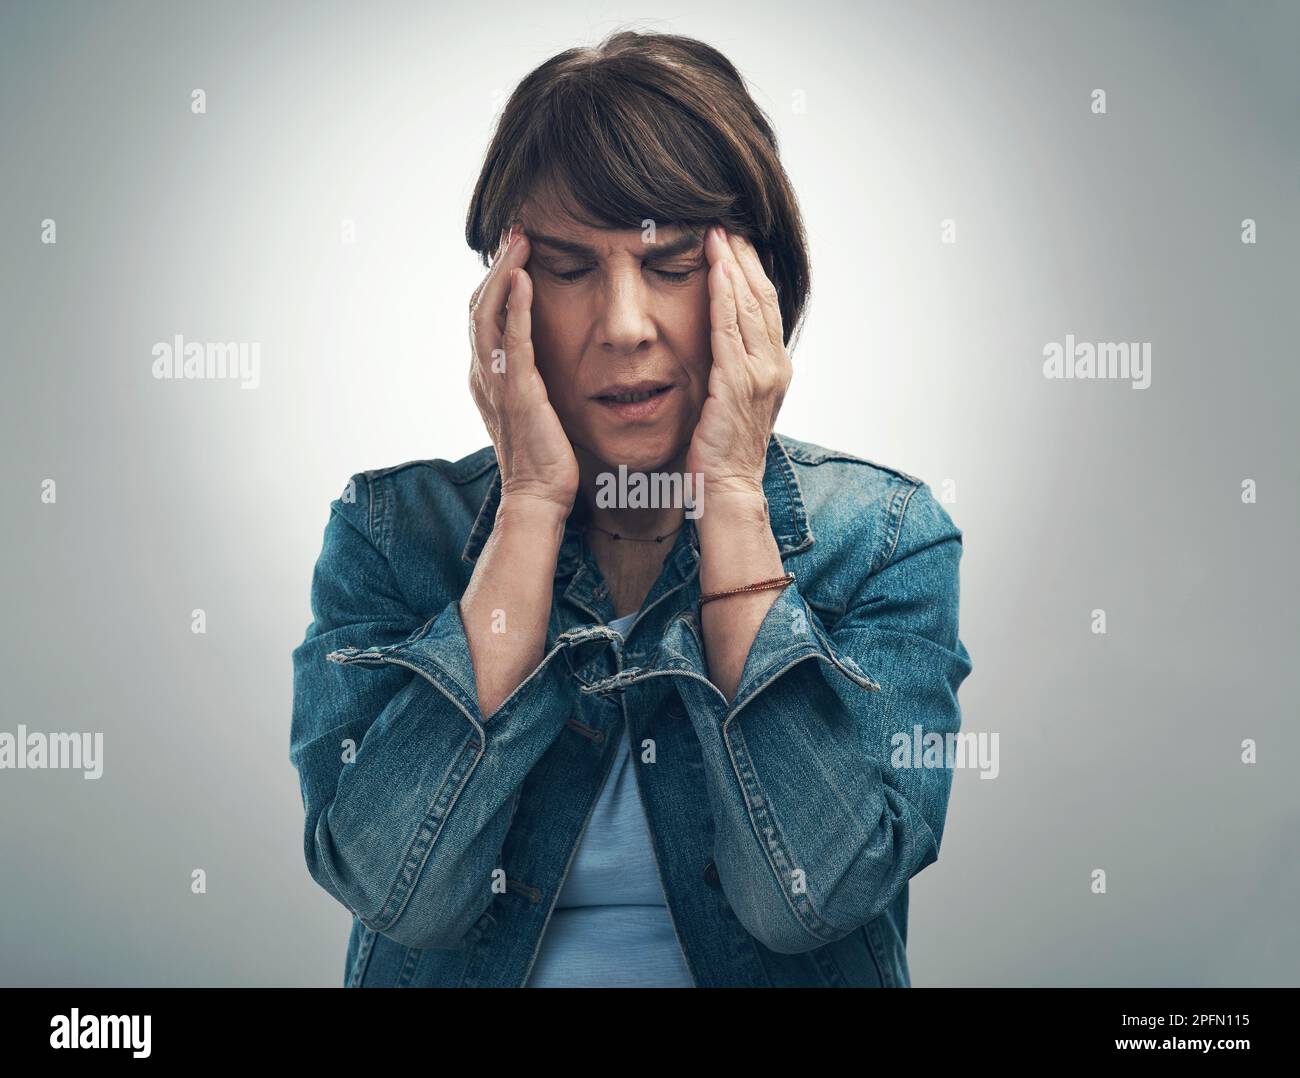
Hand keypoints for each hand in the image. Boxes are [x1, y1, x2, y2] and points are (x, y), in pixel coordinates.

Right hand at [468, 223, 578, 515]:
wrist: (539, 497)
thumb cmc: (544, 458)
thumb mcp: (533, 408)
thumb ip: (530, 377)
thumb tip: (543, 353)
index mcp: (486, 377)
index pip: (483, 316)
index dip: (495, 280)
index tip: (515, 248)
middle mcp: (483, 375)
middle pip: (478, 306)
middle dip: (496, 264)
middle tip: (515, 229)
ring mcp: (497, 383)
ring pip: (487, 315)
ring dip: (503, 273)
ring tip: (519, 240)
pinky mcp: (519, 394)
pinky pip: (513, 341)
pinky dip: (516, 307)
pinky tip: (525, 278)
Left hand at [686, 226, 791, 497]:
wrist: (727, 489)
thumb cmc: (722, 449)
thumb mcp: (731, 400)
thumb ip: (730, 367)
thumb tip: (716, 341)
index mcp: (774, 368)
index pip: (765, 306)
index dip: (751, 270)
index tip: (733, 240)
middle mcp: (774, 366)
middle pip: (762, 298)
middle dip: (743, 258)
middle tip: (725, 222)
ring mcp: (760, 375)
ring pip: (749, 307)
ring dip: (733, 266)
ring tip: (717, 233)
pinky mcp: (737, 385)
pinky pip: (729, 331)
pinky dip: (724, 296)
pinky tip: (715, 270)